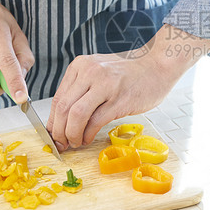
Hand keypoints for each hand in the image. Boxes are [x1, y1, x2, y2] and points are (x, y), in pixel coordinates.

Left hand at [47, 24, 209, 149]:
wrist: (157, 66)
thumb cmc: (128, 73)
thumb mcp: (98, 73)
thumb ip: (80, 90)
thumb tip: (61, 120)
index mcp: (80, 65)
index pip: (57, 98)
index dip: (52, 121)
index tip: (52, 135)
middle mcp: (90, 72)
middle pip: (63, 108)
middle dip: (58, 131)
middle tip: (60, 144)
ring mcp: (105, 85)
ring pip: (76, 115)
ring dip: (72, 134)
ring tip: (75, 143)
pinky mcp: (119, 99)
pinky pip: (95, 121)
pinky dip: (87, 134)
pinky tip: (87, 139)